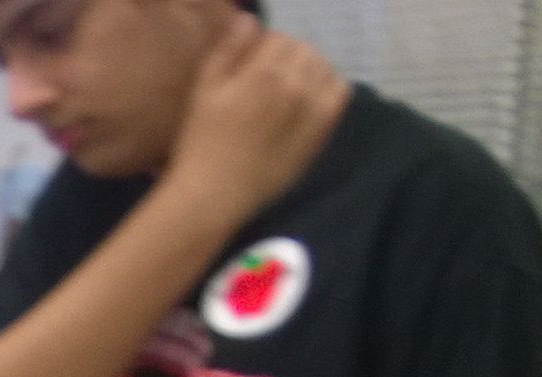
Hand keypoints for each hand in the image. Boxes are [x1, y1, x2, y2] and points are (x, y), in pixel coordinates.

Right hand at [162, 19, 348, 228]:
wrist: (216, 193)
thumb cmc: (201, 141)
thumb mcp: (204, 90)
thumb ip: (227, 50)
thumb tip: (249, 18)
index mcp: (263, 72)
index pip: (279, 38)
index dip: (264, 48)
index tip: (250, 65)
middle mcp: (295, 84)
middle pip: (304, 50)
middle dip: (288, 57)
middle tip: (268, 78)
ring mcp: (313, 108)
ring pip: (324, 68)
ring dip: (309, 70)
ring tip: (290, 88)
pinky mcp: (322, 130)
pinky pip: (339, 93)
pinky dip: (329, 86)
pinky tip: (311, 97)